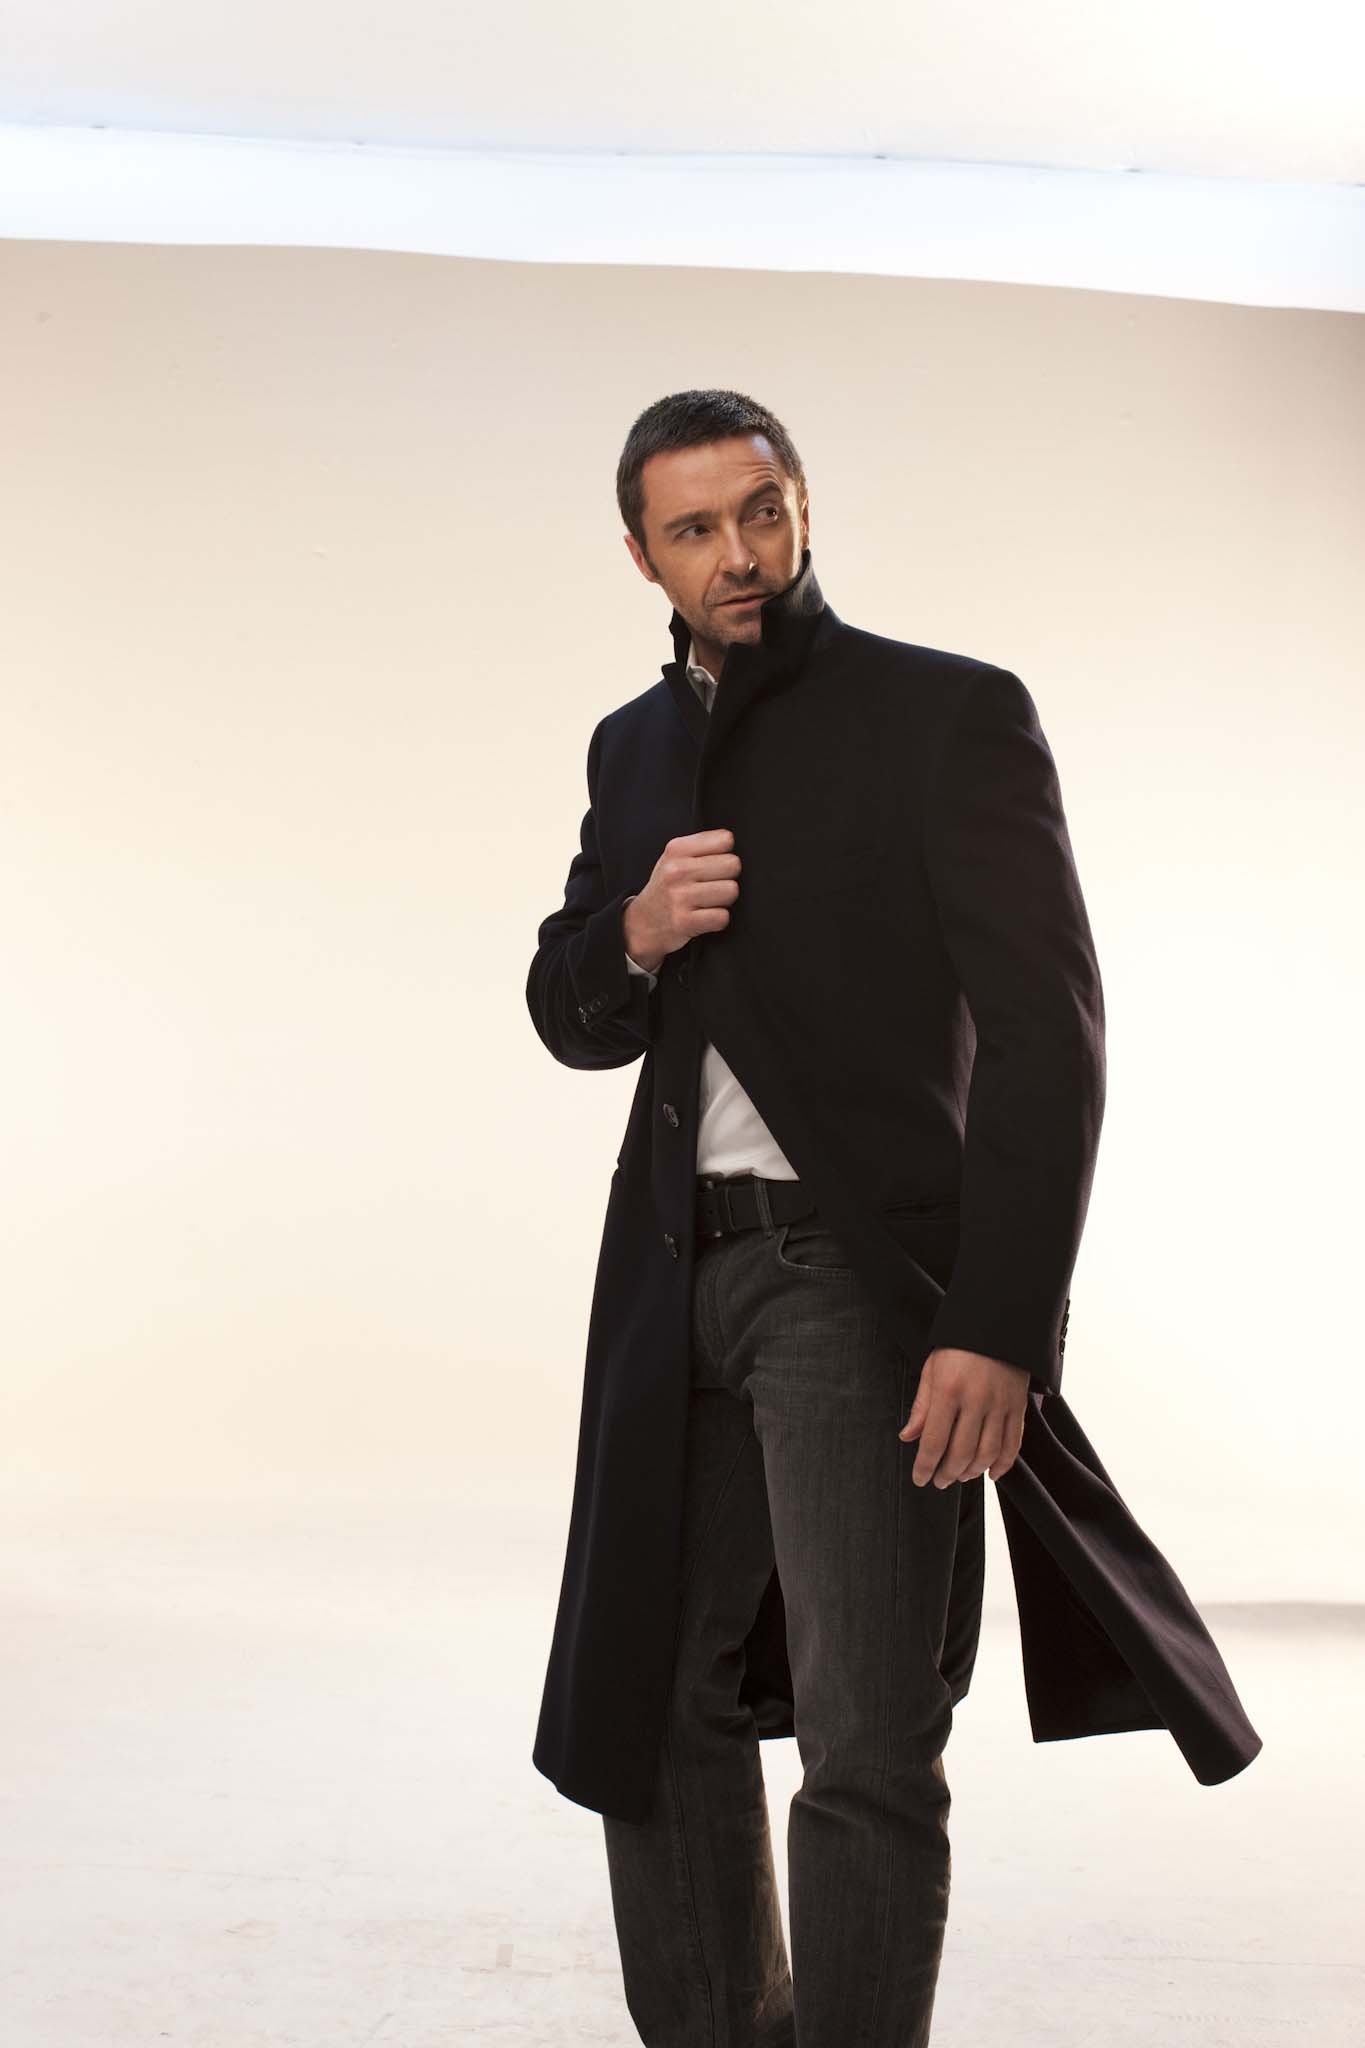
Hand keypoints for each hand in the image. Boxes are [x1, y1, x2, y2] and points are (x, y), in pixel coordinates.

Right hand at [624, 829, 740, 972]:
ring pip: (731, 890)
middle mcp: (677, 870)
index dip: (724, 854)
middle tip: (711, 885)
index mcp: (676, 849)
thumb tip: (731, 841)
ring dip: (724, 900)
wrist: (642, 923)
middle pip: (733, 865)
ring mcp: (680, 896)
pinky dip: (718, 920)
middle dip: (727, 877)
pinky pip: (722, 917)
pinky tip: (704, 917)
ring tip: (708, 901)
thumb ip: (702, 845)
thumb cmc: (667, 887)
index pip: (725, 840)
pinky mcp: (684, 922)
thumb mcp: (675, 857)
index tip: (712, 865)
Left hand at [897, 1347, 1027, 1484]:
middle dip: (947, 1473)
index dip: (925, 1466)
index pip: (934, 1441)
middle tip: (939, 1481)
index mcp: (948, 1390)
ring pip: (987, 1453)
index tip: (920, 1479)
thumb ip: (922, 1407)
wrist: (997, 1323)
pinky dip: (1002, 1464)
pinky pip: (1013, 1444)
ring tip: (961, 1476)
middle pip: (961, 1452)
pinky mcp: (1018, 1406)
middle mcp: (976, 1400)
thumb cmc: (958, 1346)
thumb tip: (908, 1437)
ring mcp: (1000, 1404)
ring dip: (973, 1471)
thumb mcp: (932, 1370)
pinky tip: (991, 1472)